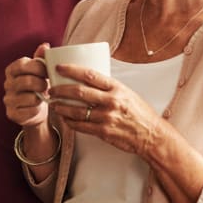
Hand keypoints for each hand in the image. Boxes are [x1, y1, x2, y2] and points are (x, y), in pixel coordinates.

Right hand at [3, 43, 50, 126]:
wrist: (36, 110)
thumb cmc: (38, 86)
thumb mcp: (40, 71)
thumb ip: (41, 58)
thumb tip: (45, 45)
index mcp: (12, 70)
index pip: (22, 65)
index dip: (38, 67)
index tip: (48, 71)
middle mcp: (7, 84)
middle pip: (27, 81)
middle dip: (42, 84)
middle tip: (48, 86)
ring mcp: (8, 99)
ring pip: (30, 98)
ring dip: (41, 98)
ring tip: (44, 97)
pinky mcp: (12, 114)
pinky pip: (29, 111)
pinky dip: (38, 109)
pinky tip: (39, 107)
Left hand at [48, 63, 162, 155]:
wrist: (151, 135)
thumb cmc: (139, 113)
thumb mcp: (127, 93)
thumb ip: (109, 88)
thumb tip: (89, 79)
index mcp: (117, 88)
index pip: (90, 75)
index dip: (71, 70)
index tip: (59, 68)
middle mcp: (111, 101)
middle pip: (79, 92)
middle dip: (61, 90)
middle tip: (51, 89)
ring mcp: (107, 117)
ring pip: (77, 111)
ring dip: (62, 107)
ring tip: (54, 105)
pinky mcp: (104, 132)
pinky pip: (81, 126)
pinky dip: (70, 122)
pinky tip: (65, 119)